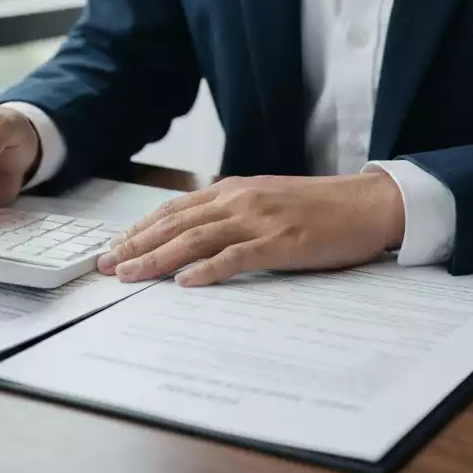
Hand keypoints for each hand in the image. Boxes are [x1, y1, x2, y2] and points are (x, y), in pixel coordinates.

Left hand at [97, 171, 404, 286]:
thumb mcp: (266, 200)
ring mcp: (260, 219)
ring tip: (130, 274)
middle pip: (176, 224)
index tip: (114, 246)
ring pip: (197, 239)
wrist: (366, 203)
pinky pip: (237, 256)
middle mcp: (240, 200)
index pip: (175, 210)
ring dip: (158, 257)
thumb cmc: (318, 206)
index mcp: (234, 190)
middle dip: (137, 245)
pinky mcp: (282, 241)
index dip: (141, 229)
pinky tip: (185, 282)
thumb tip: (195, 236)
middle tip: (106, 265)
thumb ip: (232, 213)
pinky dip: (208, 269)